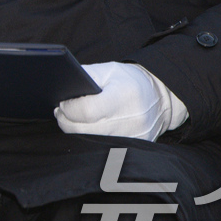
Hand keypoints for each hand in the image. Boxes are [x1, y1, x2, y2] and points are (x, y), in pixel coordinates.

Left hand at [54, 62, 185, 141]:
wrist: (160, 98)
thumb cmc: (129, 81)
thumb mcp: (109, 70)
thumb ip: (85, 76)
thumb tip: (61, 87)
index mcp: (123, 97)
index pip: (87, 111)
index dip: (69, 108)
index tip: (61, 103)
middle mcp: (129, 121)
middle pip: (85, 130)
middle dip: (67, 121)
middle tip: (60, 112)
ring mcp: (132, 139)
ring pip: (91, 142)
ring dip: (76, 131)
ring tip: (71, 119)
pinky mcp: (132, 150)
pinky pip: (102, 148)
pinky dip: (90, 139)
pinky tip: (86, 128)